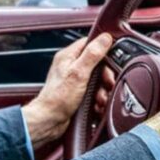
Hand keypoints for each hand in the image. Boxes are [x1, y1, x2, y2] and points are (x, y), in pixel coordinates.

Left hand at [22, 34, 113, 150]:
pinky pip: (93, 91)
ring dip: (102, 90)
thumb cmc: (58, 98)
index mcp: (68, 56)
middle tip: (106, 83)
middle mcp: (70, 66)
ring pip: (97, 79)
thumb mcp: (79, 73)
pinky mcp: (77, 93)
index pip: (90, 43)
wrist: (49, 121)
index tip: (110, 62)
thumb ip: (92, 54)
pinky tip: (96, 104)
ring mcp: (73, 80)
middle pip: (97, 63)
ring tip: (99, 98)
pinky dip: (97, 98)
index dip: (104, 51)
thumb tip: (105, 38)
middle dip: (105, 76)